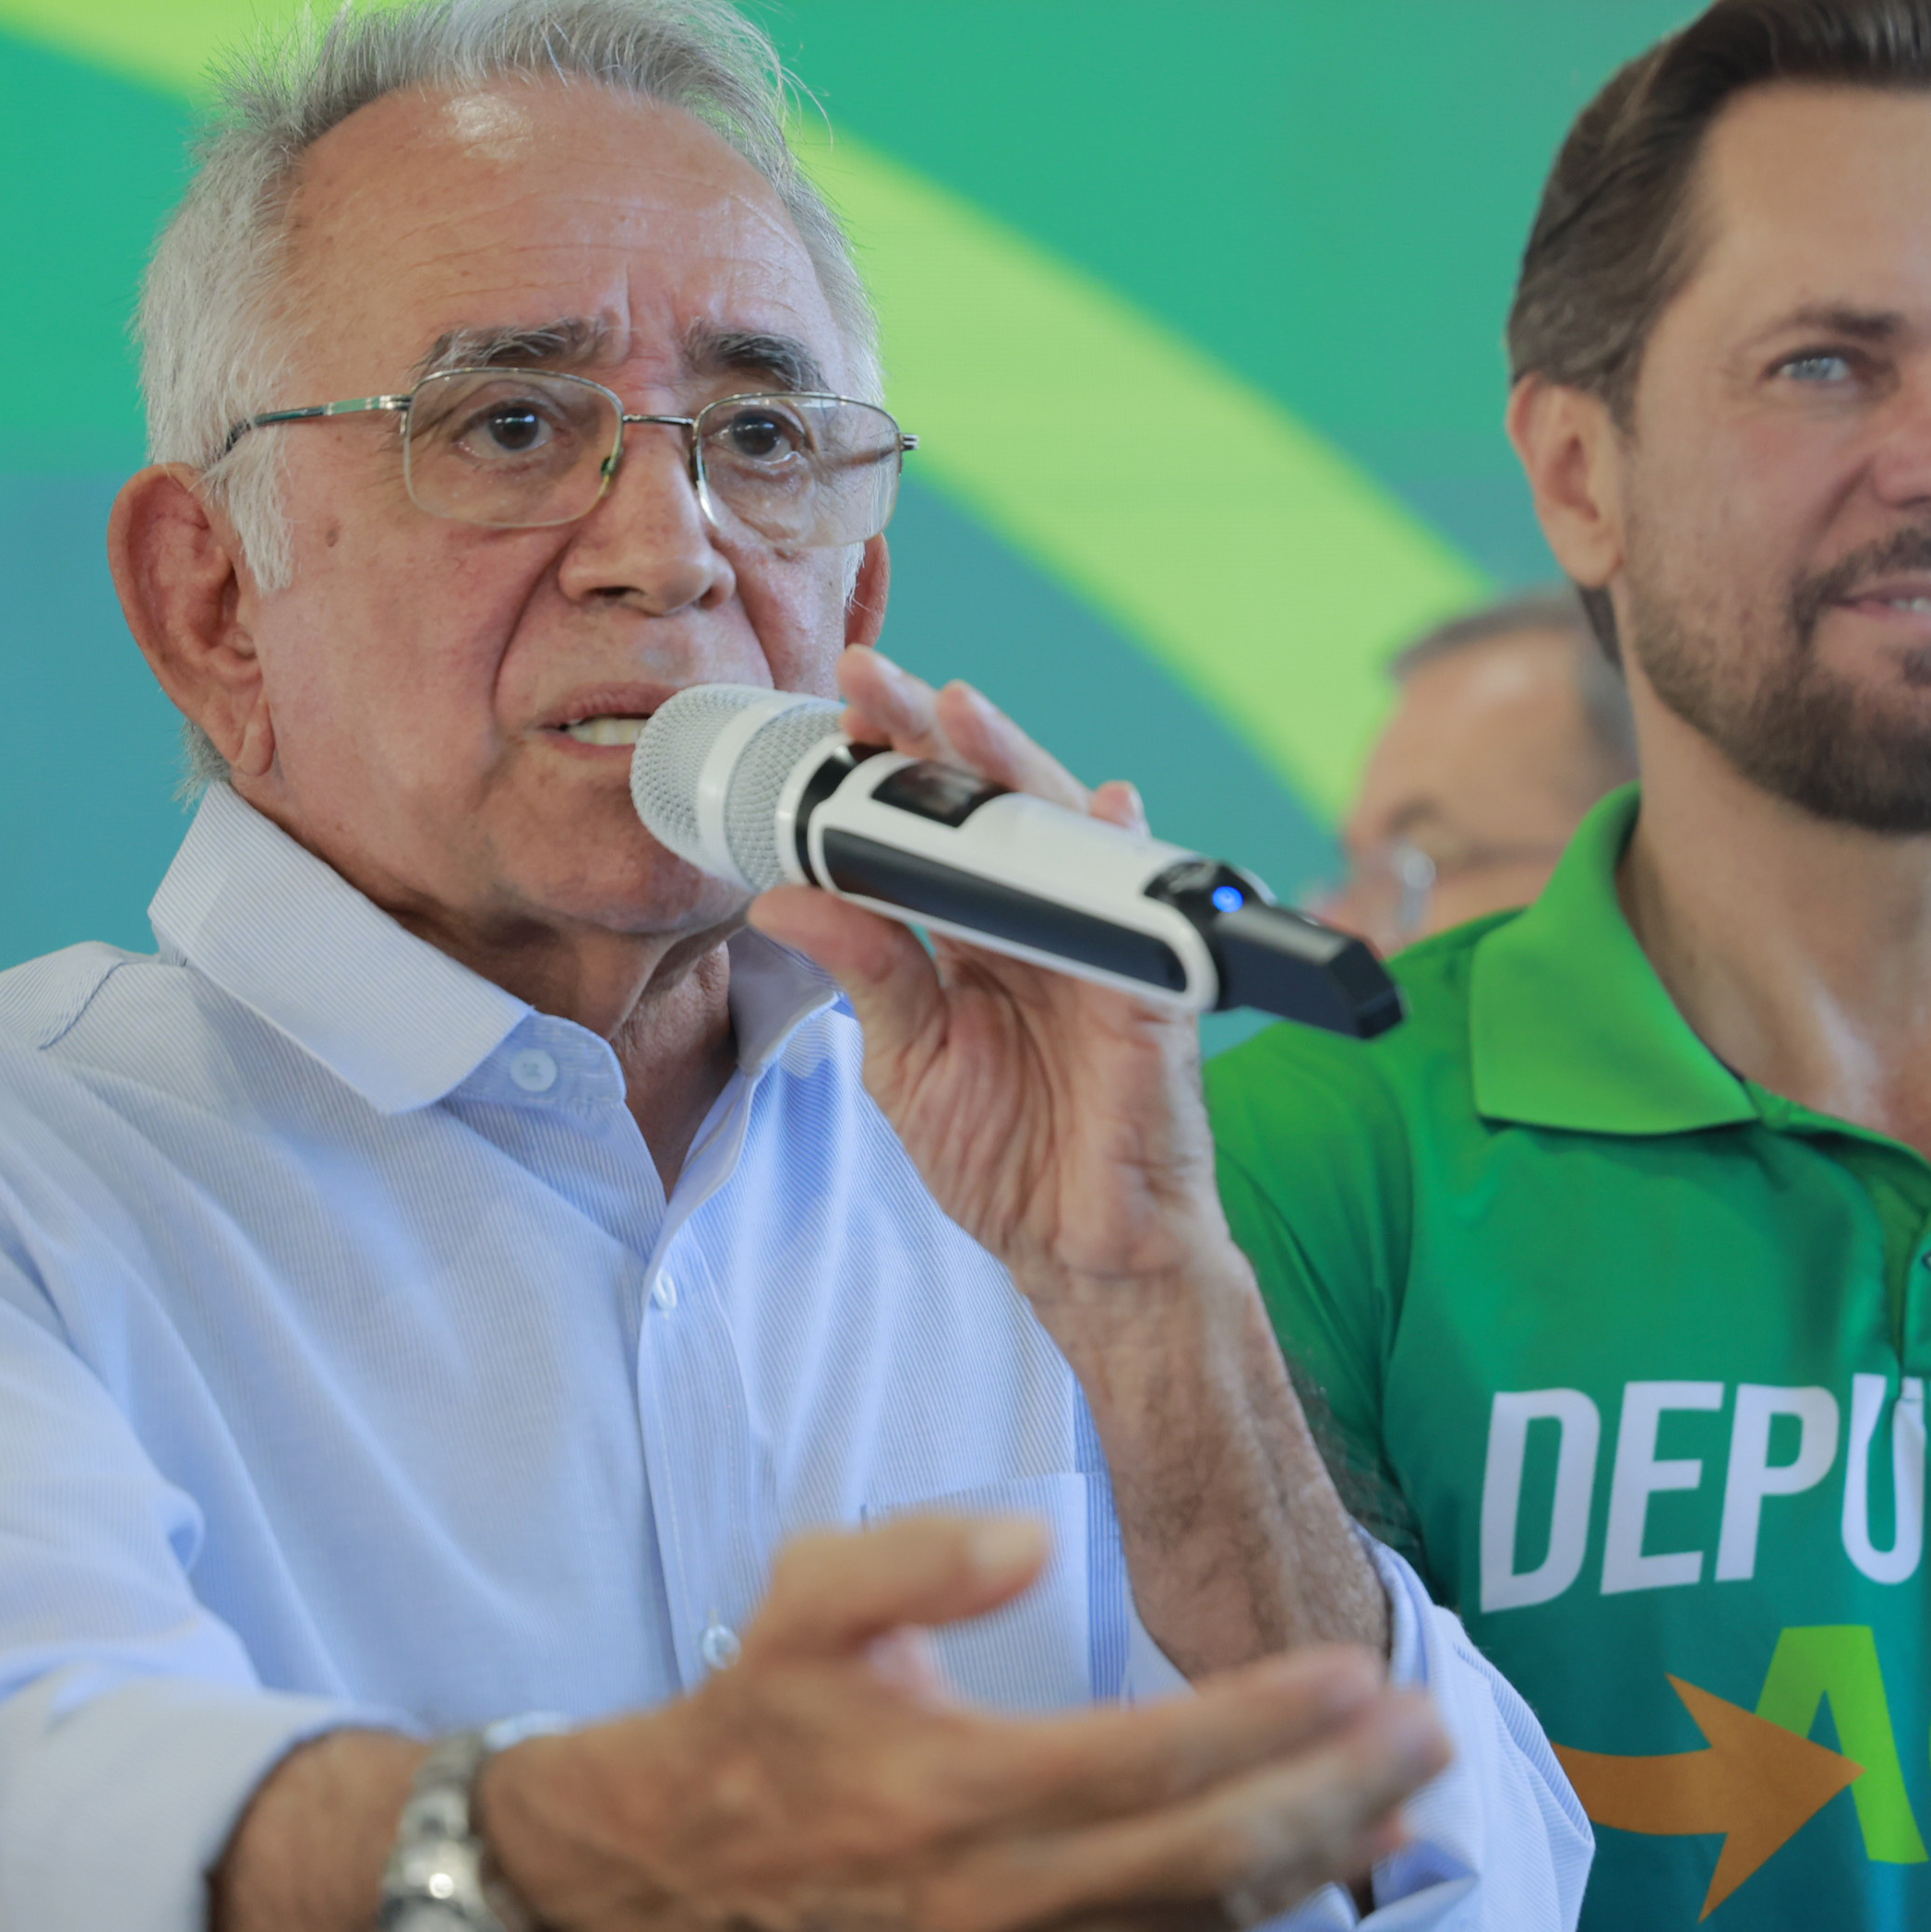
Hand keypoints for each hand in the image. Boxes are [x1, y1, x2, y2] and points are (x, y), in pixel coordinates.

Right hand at [482, 1510, 1448, 1931]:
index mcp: (947, 1792)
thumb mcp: (811, 1597)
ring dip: (1329, 1846)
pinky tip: (1347, 1844)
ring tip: (1420, 1773)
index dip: (1259, 1721)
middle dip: (1334, 1791)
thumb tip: (1035, 1540)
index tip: (1351, 1669)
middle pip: (1208, 1858)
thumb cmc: (780, 1706)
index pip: (1141, 1762)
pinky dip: (1278, 1899)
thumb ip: (917, 1558)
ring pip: (1212, 1918)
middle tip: (1430, 1722)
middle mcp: (996, 1898)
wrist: (710, 1858)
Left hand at [744, 646, 1226, 1307]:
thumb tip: (782, 901)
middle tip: (877, 678)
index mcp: (978, 934)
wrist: (1082, 1253)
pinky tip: (1105, 806)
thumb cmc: (1006, 1156)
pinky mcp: (1148, 995)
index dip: (887, 768)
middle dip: (938, 735)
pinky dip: (1127, 858)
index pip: (930, 830)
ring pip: (1062, 836)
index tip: (836, 712)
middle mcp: (1040, 924)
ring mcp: (1099, 949)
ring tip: (964, 712)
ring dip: (1018, 769)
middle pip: (993, 807)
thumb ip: (867, 973)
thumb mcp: (910, 1061)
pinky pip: (1140, 916)